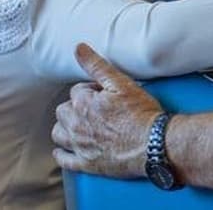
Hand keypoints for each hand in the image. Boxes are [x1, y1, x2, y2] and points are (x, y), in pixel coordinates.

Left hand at [52, 44, 162, 177]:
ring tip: (81, 125)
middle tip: (94, 108)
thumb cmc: (141, 114)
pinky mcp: (86, 163)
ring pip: (59, 134)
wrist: (154, 143)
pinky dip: (62, 153)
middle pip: (63, 112)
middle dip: (76, 107)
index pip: (76, 91)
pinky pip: (64, 160)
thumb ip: (97, 65)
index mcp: (83, 104)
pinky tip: (68, 149)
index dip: (91, 91)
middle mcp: (76, 125)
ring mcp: (80, 146)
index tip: (104, 95)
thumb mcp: (122, 83)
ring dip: (66, 127)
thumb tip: (79, 49)